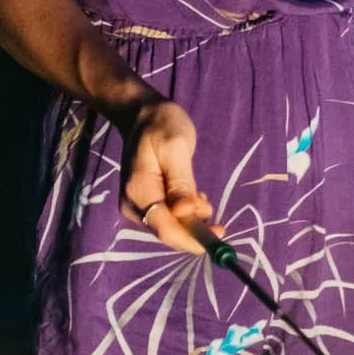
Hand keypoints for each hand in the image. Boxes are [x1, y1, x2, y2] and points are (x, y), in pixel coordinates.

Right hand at [115, 96, 221, 254]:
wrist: (143, 115)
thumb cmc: (162, 125)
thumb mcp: (176, 147)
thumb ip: (181, 183)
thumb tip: (185, 214)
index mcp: (139, 191)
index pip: (166, 229)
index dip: (193, 239)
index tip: (220, 238)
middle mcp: (133, 204)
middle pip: (168, 231)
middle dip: (195, 229)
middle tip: (213, 208)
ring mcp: (136, 205)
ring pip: (170, 226)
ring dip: (191, 220)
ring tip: (202, 195)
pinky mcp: (144, 203)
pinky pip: (167, 218)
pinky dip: (185, 214)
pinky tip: (194, 197)